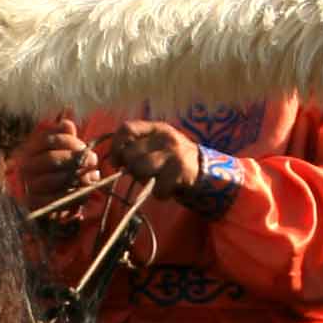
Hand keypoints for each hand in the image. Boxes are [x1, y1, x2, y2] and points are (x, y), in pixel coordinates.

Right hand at [8, 119, 98, 208]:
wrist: (54, 202)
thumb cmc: (61, 171)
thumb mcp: (64, 151)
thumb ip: (65, 136)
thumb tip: (66, 124)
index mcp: (32, 149)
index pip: (48, 139)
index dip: (70, 142)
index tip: (84, 147)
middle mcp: (26, 166)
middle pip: (52, 159)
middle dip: (76, 159)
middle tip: (92, 161)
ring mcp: (30, 186)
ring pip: (55, 179)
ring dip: (78, 178)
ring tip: (90, 178)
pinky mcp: (36, 205)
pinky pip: (57, 199)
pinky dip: (73, 195)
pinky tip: (83, 192)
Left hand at [88, 119, 207, 194]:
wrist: (207, 171)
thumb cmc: (175, 160)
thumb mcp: (159, 145)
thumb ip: (139, 147)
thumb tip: (115, 160)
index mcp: (157, 128)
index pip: (127, 128)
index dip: (116, 145)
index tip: (116, 160)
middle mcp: (165, 137)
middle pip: (131, 153)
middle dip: (131, 168)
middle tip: (142, 174)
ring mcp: (173, 153)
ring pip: (141, 168)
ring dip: (144, 180)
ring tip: (155, 181)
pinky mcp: (179, 171)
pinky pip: (157, 187)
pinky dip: (159, 193)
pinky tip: (167, 190)